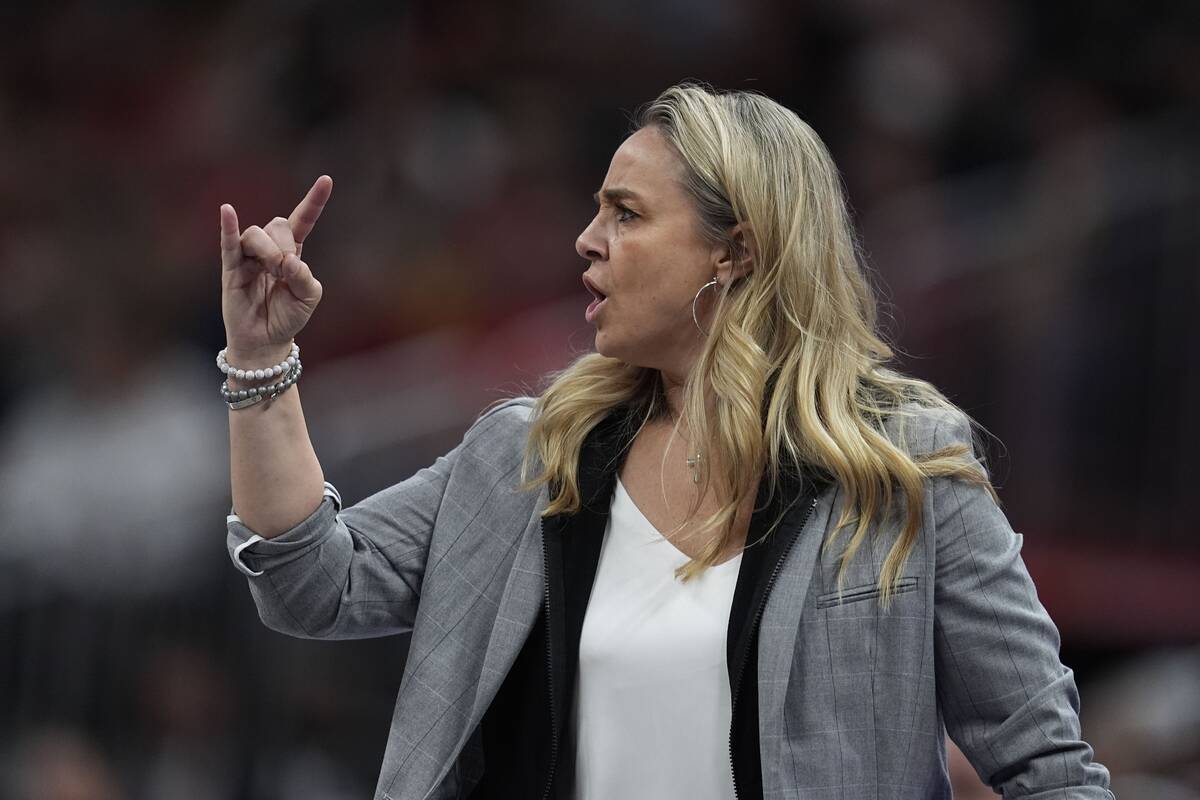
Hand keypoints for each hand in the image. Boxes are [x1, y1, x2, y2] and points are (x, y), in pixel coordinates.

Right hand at [220, 175, 331, 357]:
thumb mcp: (309, 298)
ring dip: (268, 251)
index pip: (303, 220)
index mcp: (293, 252)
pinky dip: (228, 227)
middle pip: (278, 225)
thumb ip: (305, 277)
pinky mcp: (231, 269)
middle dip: (285, 246)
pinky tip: (228, 212)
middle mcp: (270, 249)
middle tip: (285, 272)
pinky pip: (229, 244)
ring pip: (257, 234)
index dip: (314, 201)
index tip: (327, 179)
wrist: (266, 342)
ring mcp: (249, 257)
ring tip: (272, 272)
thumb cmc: (288, 317)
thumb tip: (288, 260)